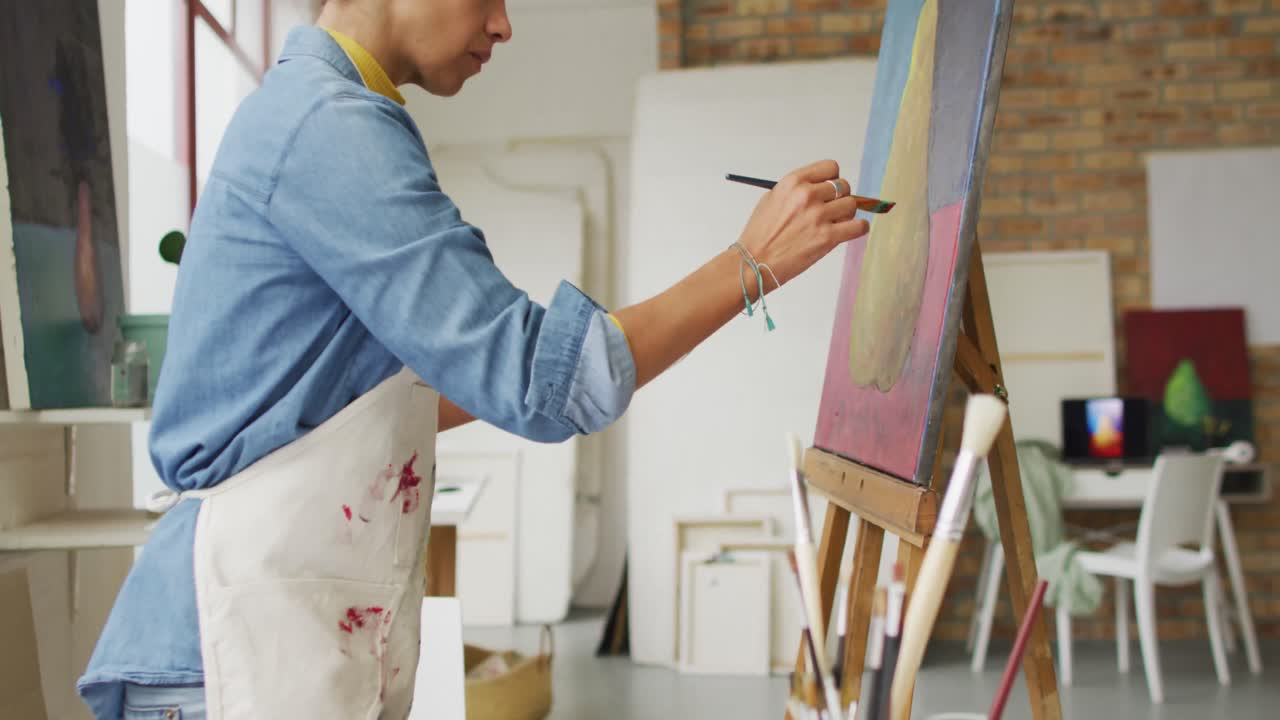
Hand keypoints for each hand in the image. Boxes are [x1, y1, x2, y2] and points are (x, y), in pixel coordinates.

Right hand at [736, 159, 869, 290]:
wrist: (755, 261)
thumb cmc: (760, 234)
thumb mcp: (772, 199)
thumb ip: (796, 190)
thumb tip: (820, 188)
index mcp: (793, 182)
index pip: (830, 168)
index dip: (833, 178)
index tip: (830, 189)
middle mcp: (807, 195)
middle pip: (844, 186)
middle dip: (840, 197)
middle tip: (831, 210)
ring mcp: (818, 216)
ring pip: (852, 205)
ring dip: (847, 214)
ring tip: (836, 222)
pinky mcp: (827, 237)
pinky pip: (858, 226)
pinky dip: (858, 228)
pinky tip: (851, 230)